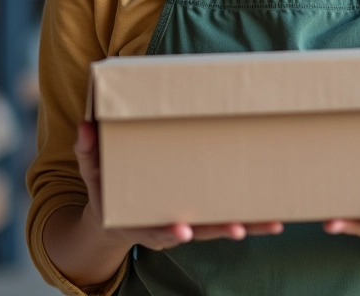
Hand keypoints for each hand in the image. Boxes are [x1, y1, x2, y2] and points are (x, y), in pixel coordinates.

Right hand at [74, 121, 283, 251]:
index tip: (183, 230)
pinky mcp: (203, 216)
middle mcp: (168, 227)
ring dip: (247, 225)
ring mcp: (188, 223)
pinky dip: (250, 219)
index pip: (156, 229)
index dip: (169, 230)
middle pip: (199, 233)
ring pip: (220, 228)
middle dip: (220, 230)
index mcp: (140, 220)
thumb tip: (85, 126)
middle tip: (241, 227)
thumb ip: (88, 152)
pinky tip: (274, 215)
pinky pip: (226, 219)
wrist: (113, 223)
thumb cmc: (107, 191)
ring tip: (273, 222)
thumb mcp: (93, 174)